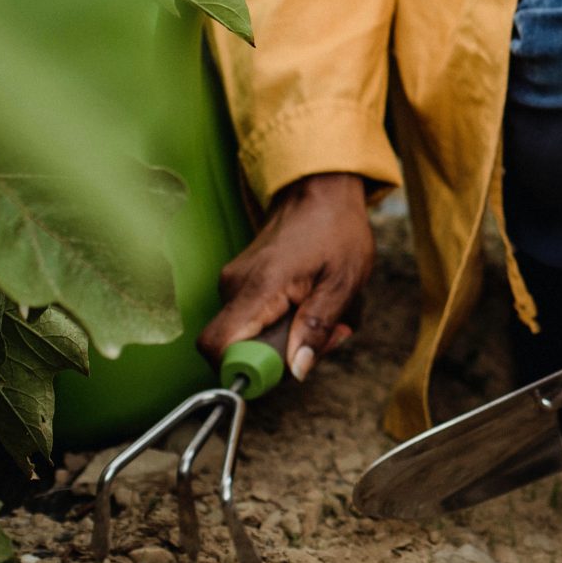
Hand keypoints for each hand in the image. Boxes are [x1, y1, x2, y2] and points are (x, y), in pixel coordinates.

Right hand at [198, 172, 372, 380]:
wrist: (321, 192)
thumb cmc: (336, 230)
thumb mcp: (343, 282)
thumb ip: (317, 328)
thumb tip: (296, 370)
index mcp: (258, 287)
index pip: (219, 346)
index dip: (245, 369)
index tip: (285, 366)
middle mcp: (234, 287)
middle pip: (238, 350)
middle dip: (283, 358)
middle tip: (327, 336)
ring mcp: (233, 285)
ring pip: (251, 337)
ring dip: (289, 339)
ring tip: (325, 315)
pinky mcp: (240, 286)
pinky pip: (255, 321)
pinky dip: (284, 324)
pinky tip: (311, 306)